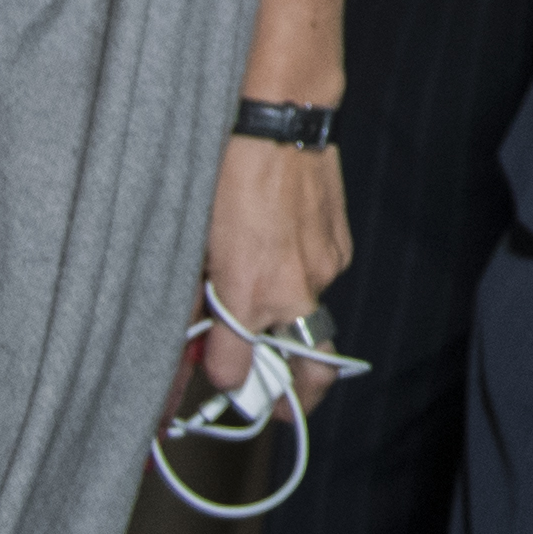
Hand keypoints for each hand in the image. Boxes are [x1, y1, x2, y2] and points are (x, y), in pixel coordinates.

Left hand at [196, 129, 353, 404]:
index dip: (224, 385)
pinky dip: (302, 280)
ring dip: (290, 322)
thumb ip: (195, 302)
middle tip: (284, 411)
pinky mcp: (342, 246)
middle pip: (310, 370)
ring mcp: (326, 269)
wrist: (279, 122)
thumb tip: (190, 345)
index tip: (219, 391)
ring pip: (310, 318)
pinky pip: (322, 280)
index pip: (238, 371)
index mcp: (249, 294)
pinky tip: (281, 250)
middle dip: (299, 398)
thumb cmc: (223, 175)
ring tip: (263, 295)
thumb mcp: (193, 244)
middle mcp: (295, 291)